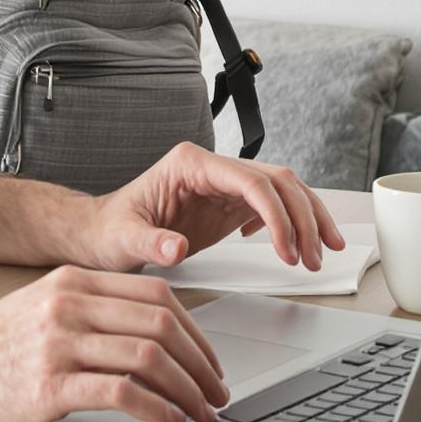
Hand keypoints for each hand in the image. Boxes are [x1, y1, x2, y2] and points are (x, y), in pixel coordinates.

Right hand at [0, 263, 231, 421]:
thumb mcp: (41, 309)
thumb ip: (90, 312)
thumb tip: (154, 339)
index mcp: (71, 281)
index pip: (158, 294)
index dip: (197, 332)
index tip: (210, 363)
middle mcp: (68, 305)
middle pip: (162, 322)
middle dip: (202, 364)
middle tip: (217, 394)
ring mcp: (57, 343)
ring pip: (149, 355)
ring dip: (188, 390)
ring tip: (201, 415)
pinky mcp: (47, 386)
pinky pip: (121, 393)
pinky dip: (156, 410)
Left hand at [78, 140, 345, 275]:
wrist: (100, 233)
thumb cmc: (108, 230)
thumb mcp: (122, 239)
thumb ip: (148, 242)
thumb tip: (174, 247)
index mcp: (190, 164)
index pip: (250, 179)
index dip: (277, 213)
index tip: (288, 249)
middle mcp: (211, 168)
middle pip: (276, 180)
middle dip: (304, 217)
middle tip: (313, 257)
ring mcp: (222, 184)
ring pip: (281, 190)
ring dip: (307, 220)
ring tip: (319, 254)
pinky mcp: (226, 205)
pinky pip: (271, 207)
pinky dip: (291, 226)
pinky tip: (290, 249)